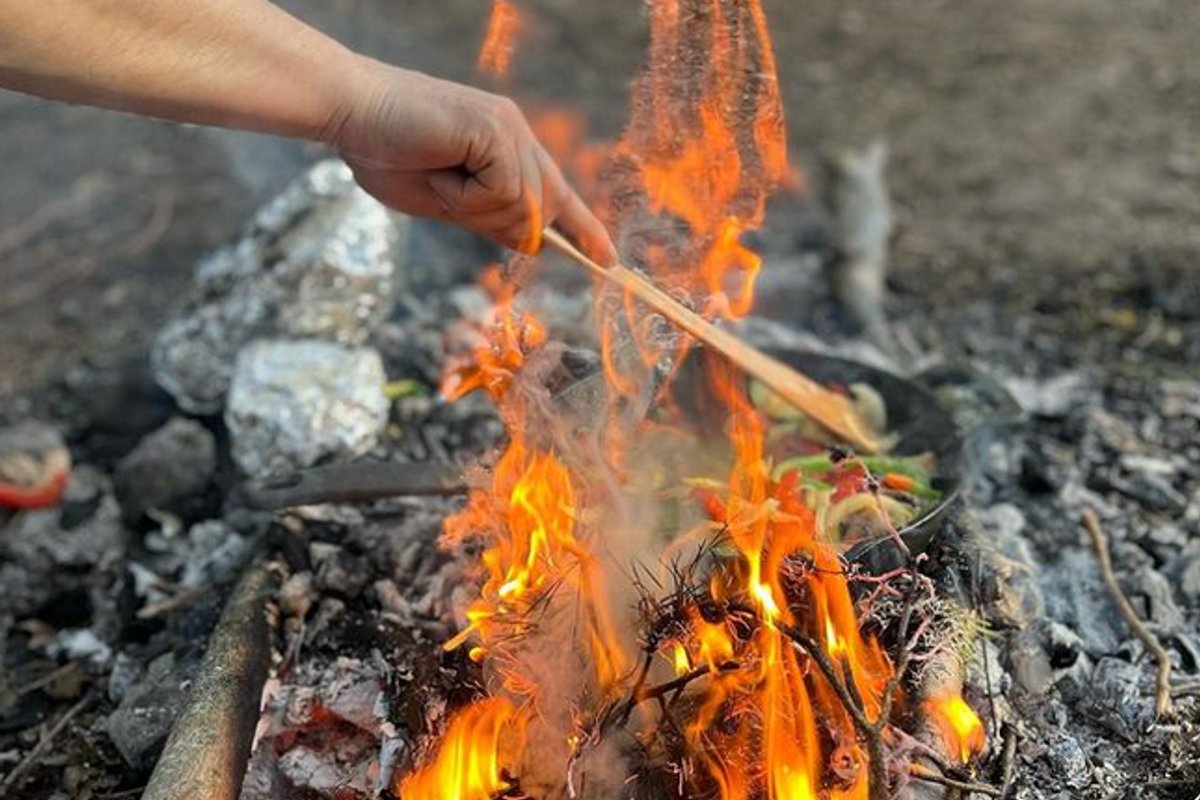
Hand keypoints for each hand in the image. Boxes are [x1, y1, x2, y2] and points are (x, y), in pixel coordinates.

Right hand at [326, 58, 615, 263]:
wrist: (347, 112)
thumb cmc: (384, 153)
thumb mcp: (445, 200)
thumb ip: (489, 218)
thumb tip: (533, 242)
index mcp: (506, 146)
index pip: (556, 191)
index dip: (584, 227)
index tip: (607, 259)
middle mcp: (516, 132)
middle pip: (540, 211)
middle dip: (494, 223)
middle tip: (442, 188)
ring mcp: (509, 128)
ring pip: (522, 208)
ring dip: (472, 208)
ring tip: (436, 174)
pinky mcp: (496, 129)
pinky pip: (503, 194)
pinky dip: (465, 196)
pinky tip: (439, 169)